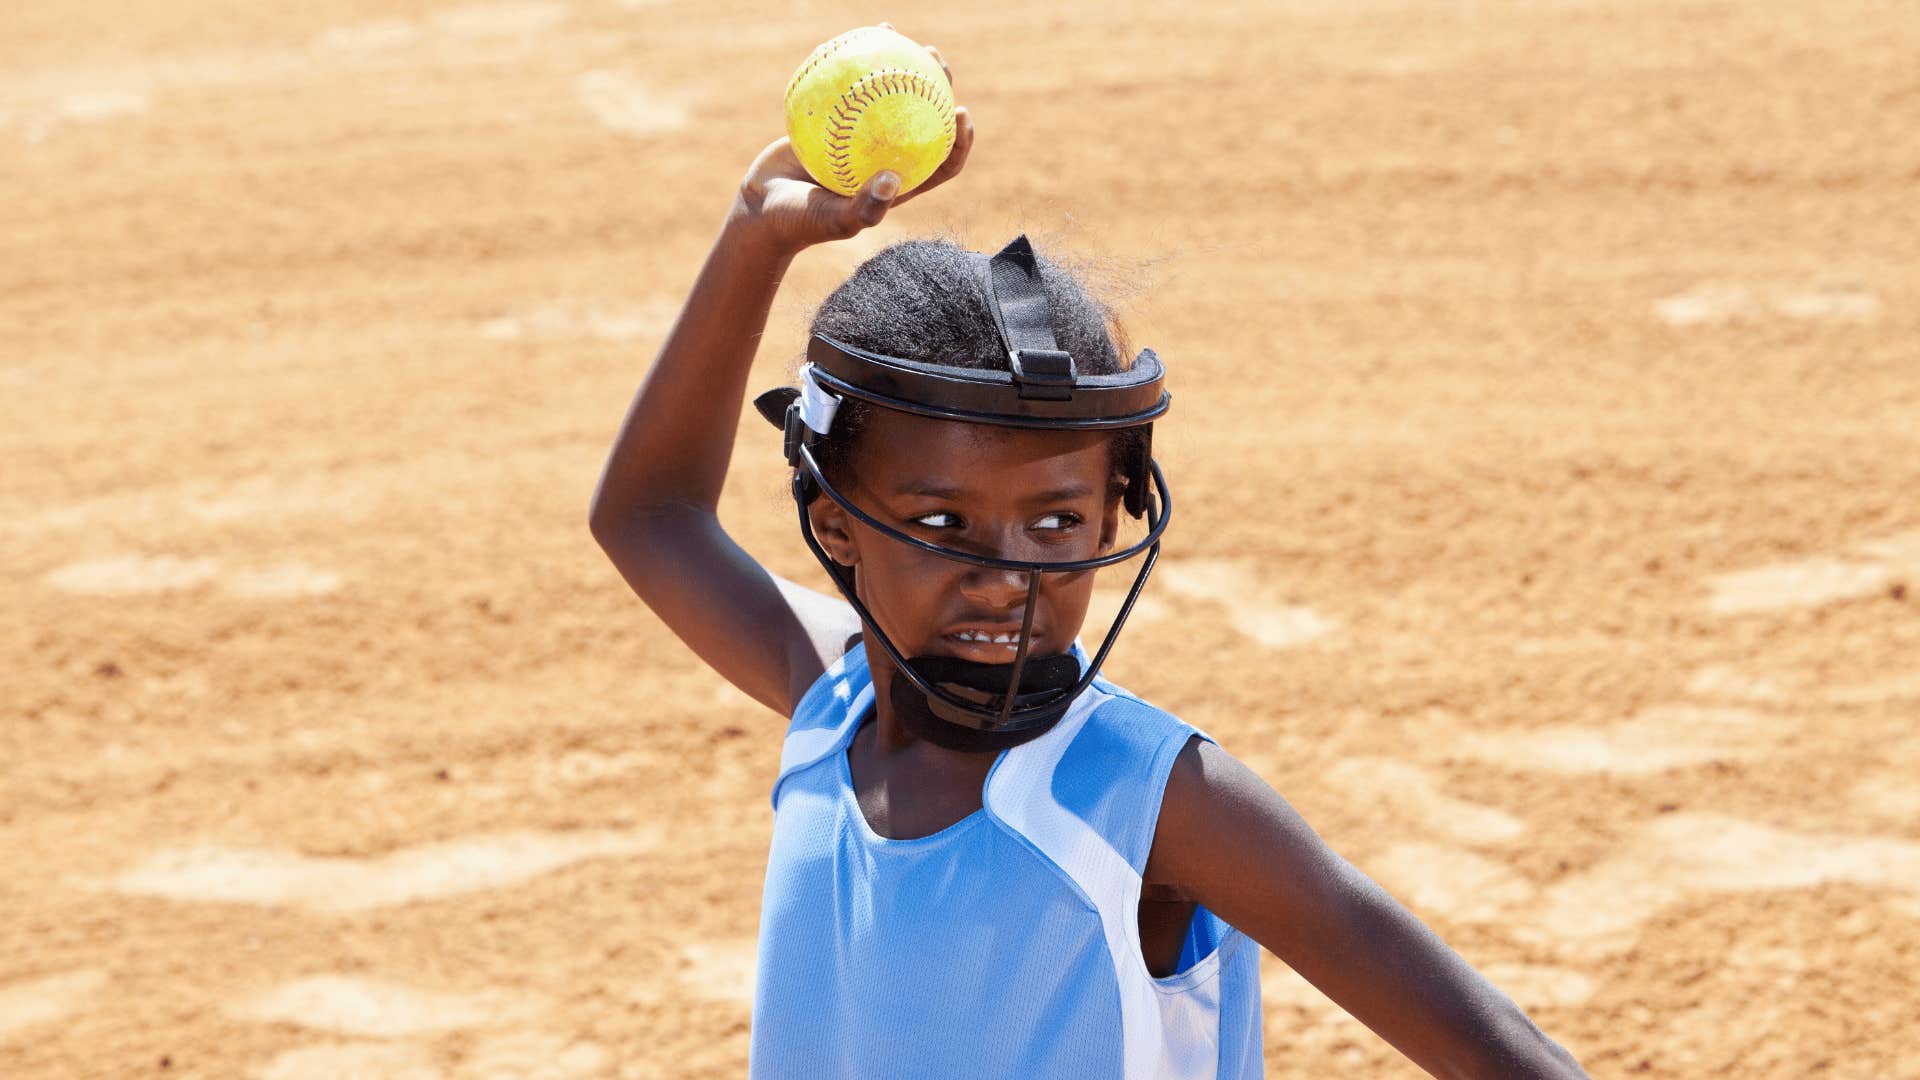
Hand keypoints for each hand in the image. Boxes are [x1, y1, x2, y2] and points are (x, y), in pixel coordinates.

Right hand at [732, 42, 972, 255]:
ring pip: (885, 95)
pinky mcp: (833, 120)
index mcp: (899, 183)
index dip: (961, 139)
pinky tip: (847, 39)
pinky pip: (845, 87)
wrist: (760, 210)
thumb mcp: (832, 221)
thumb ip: (865, 208)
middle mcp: (884, 157)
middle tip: (935, 57)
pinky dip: (848, 63)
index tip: (963, 112)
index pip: (942, 161)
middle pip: (922, 118)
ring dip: (896, 63)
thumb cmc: (800, 224)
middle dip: (937, 85)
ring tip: (895, 34)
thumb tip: (893, 180)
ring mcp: (859, 137)